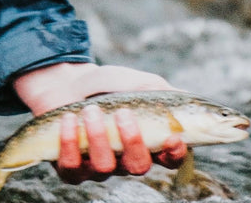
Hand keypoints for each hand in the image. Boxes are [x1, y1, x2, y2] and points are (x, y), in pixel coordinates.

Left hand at [12, 62, 187, 183]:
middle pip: (138, 167)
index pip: (169, 159)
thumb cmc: (104, 85)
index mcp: (146, 142)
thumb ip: (156, 90)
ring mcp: (98, 167)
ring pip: (104, 167)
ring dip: (98, 136)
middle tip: (122, 112)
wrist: (65, 82)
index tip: (172, 137)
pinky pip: (72, 168)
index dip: (174, 154)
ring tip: (90, 110)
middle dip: (132, 141)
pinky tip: (68, 120)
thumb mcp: (132, 81)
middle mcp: (125, 159)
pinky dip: (69, 143)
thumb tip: (185, 96)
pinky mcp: (70, 168)